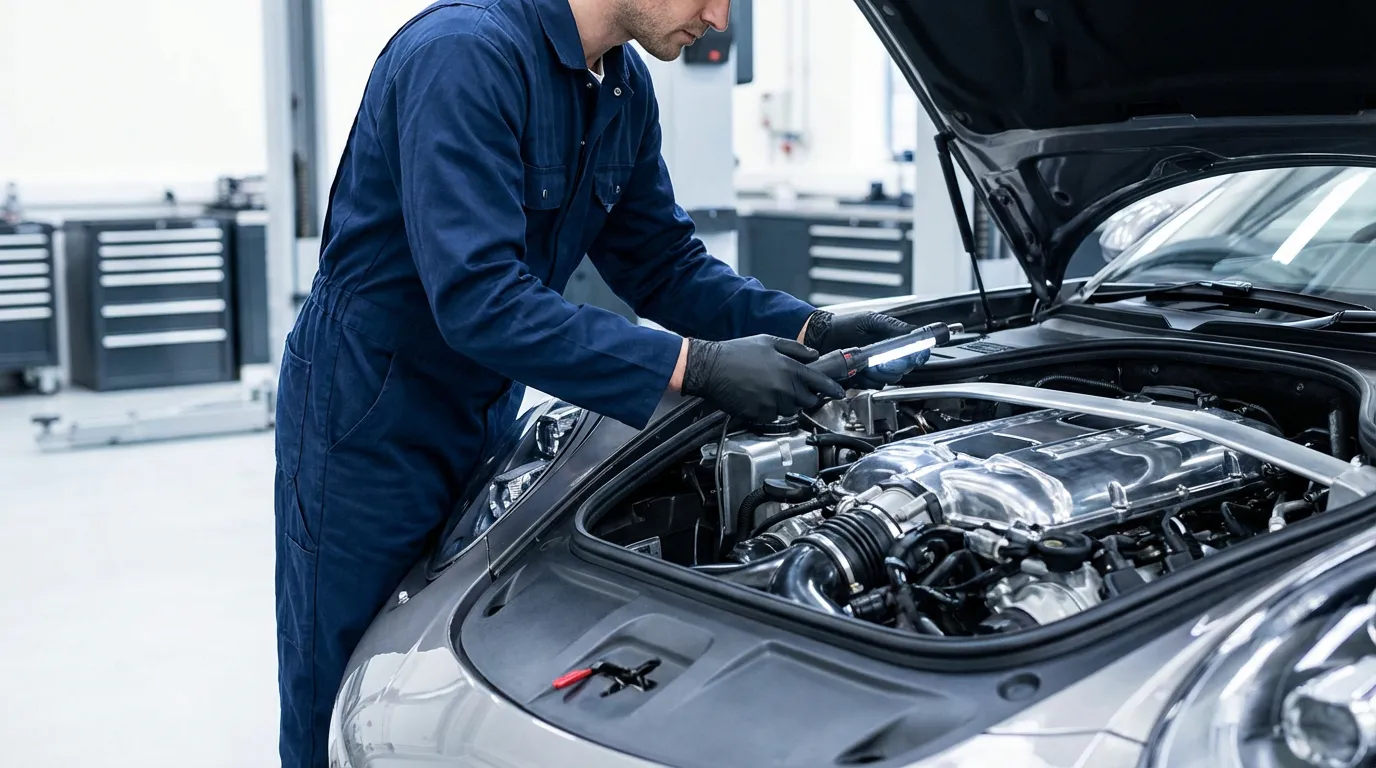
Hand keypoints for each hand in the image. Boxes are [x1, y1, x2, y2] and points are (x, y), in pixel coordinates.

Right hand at [681, 335, 846, 423]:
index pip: (820, 382)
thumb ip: (795, 348)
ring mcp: (771, 403)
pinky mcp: (758, 414)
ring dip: (786, 402)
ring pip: (790, 409)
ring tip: (769, 388)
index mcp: (788, 368)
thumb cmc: (736, 352)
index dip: (833, 388)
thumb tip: (814, 355)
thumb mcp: (768, 341)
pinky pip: (772, 416)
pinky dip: (769, 409)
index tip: (840, 392)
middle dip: (806, 396)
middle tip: (794, 387)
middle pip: (808, 400)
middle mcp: (783, 387)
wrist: (709, 368)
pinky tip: (757, 396)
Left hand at [805, 310, 917, 388]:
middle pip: (905, 369)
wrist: (823, 336)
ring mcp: (876, 370)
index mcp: (893, 341)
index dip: (917, 356)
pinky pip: (875, 385)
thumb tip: (912, 331)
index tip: (913, 355)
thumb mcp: (870, 320)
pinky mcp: (864, 379)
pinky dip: (869, 379)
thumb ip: (892, 326)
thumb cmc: (845, 325)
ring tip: (869, 362)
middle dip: (896, 365)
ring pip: (891, 379)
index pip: (915, 353)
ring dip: (881, 372)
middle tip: (883, 359)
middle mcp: (887, 357)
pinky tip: (861, 370)